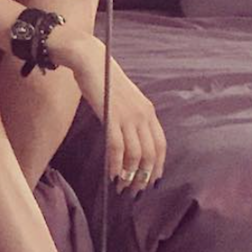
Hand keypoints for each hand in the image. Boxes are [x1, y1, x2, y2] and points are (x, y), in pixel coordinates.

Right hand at [51, 30, 166, 194]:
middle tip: (134, 191)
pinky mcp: (111, 116)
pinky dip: (116, 164)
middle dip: (143, 176)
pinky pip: (117, 147)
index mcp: (148, 111)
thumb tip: (128, 140)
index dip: (157, 166)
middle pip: (150, 153)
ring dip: (129, 175)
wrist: (91, 60)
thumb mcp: (124, 99)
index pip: (160, 145)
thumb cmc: (103, 79)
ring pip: (135, 154)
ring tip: (121, 187)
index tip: (151, 181)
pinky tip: (112, 174)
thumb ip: (130, 117)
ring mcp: (128, 116)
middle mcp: (143, 115)